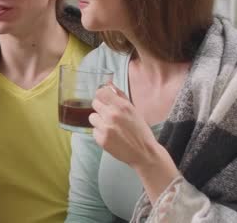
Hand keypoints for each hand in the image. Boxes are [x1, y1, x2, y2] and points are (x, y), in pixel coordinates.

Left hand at [90, 83, 179, 202]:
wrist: (144, 152)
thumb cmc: (140, 131)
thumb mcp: (133, 109)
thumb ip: (119, 95)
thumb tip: (108, 83)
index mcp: (122, 106)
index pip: (100, 92)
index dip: (102, 95)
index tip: (105, 99)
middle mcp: (112, 115)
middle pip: (95, 103)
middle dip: (101, 108)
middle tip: (110, 115)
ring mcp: (105, 128)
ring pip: (92, 117)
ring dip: (99, 120)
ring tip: (110, 126)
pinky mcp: (101, 139)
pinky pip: (94, 130)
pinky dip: (100, 132)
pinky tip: (111, 136)